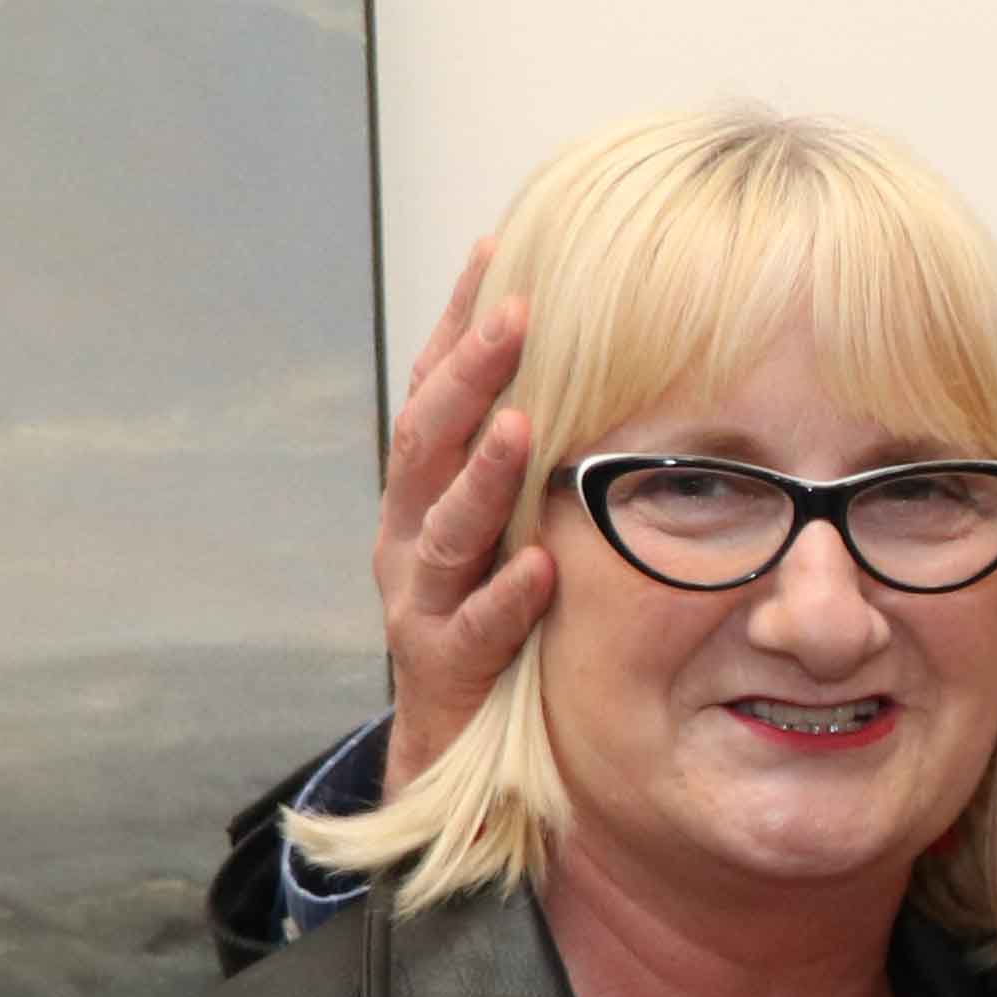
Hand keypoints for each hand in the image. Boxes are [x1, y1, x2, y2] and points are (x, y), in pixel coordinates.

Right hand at [374, 236, 552, 793]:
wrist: (452, 744)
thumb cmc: (491, 615)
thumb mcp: (502, 524)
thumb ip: (528, 456)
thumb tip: (590, 361)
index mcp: (420, 491)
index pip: (433, 391)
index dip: (456, 324)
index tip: (494, 252)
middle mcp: (407, 534)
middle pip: (428, 440)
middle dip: (471, 374)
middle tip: (515, 314)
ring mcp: (418, 600)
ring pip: (443, 529)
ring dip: (483, 474)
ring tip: (525, 425)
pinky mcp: (441, 666)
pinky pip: (473, 628)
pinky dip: (505, 597)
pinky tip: (541, 567)